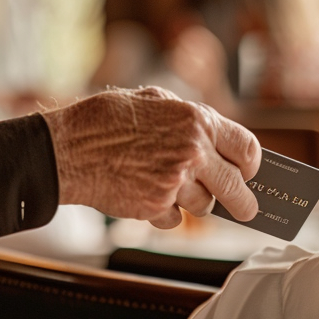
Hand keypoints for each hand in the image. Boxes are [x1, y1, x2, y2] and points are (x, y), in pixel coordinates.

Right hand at [41, 86, 260, 227]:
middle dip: (243, 202)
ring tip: (167, 187)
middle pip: (237, 188)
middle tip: (245, 209)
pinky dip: (164, 213)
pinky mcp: (154, 206)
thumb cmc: (104, 119)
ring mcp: (174, 181)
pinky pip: (174, 219)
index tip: (248, 173)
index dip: (251, 165)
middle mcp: (193, 151)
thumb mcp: (152, 99)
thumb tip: (212, 137)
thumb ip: (187, 117)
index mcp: (197, 121)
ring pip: (204, 206)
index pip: (247, 149)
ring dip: (192, 202)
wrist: (67, 148)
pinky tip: (145, 195)